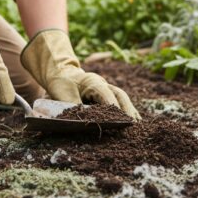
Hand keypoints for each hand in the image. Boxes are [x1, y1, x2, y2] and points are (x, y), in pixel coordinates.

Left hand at [20, 29, 140, 119]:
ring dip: (129, 110)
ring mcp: (105, 87)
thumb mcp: (63, 95)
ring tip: (137, 124)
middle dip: (127, 110)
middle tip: (133, 124)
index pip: (106, 95)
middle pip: (119, 95)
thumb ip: (73, 108)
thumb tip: (84, 122)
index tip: (119, 120)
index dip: (113, 108)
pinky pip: (119, 100)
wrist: (60, 72)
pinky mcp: (105, 93)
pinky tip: (133, 120)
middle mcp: (102, 83)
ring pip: (121, 97)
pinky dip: (126, 109)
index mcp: (92, 82)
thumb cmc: (61, 83)